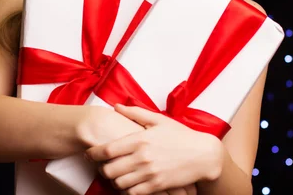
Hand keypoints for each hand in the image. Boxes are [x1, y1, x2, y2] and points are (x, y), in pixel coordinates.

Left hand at [85, 104, 222, 193]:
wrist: (204, 155)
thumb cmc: (181, 135)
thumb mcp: (158, 119)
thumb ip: (135, 113)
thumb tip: (116, 106)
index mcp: (139, 139)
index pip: (107, 150)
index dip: (93, 153)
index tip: (88, 154)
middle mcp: (142, 157)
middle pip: (109, 169)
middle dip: (101, 169)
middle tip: (101, 166)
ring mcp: (150, 173)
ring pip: (119, 183)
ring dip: (113, 181)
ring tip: (115, 176)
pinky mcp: (158, 186)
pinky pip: (134, 193)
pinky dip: (127, 191)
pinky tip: (128, 184)